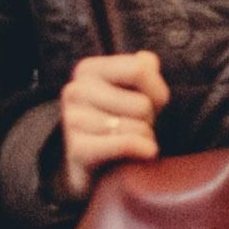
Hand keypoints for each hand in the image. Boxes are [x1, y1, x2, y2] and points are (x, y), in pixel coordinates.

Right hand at [55, 49, 170, 193]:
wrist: (95, 168)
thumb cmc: (120, 121)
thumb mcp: (134, 90)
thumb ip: (144, 70)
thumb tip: (147, 60)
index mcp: (88, 70)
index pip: (141, 69)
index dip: (157, 91)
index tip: (153, 104)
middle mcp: (75, 90)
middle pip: (142, 104)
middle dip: (149, 120)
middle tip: (137, 126)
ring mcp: (72, 120)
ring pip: (137, 127)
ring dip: (145, 138)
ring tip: (132, 141)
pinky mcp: (77, 149)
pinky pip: (125, 144)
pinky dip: (142, 150)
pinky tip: (141, 153)